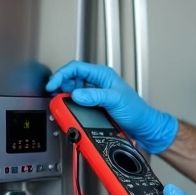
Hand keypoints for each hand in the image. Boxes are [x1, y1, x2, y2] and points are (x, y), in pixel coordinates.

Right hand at [45, 61, 177, 153]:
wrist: (143, 126)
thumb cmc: (135, 110)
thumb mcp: (114, 100)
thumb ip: (95, 96)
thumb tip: (76, 94)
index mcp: (103, 75)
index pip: (76, 68)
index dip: (62, 74)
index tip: (52, 85)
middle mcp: (98, 82)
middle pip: (72, 77)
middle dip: (61, 83)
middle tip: (54, 93)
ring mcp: (96, 93)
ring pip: (74, 88)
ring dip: (65, 93)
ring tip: (60, 100)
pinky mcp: (95, 104)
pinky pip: (79, 100)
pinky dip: (71, 102)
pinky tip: (70, 107)